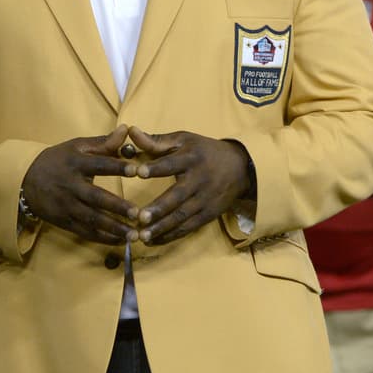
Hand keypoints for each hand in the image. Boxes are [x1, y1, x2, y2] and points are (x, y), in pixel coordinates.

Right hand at [20, 125, 138, 243]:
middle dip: (117, 206)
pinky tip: (121, 241)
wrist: (23, 180)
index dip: (117, 167)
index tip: (136, 170)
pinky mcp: (64, 221)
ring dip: (113, 228)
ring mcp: (66, 206)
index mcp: (76, 164)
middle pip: (96, 198)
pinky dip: (103, 238)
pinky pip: (85, 232)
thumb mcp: (77, 147)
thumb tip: (126, 130)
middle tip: (138, 213)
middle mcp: (71, 186)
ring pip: (92, 219)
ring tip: (134, 234)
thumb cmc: (58, 160)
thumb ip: (103, 142)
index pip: (99, 165)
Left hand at [127, 126, 252, 244]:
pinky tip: (153, 241)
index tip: (138, 172)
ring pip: (182, 216)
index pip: (172, 163)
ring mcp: (205, 199)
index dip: (155, 167)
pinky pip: (188, 227)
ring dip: (162, 227)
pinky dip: (171, 235)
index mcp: (191, 157)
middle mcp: (199, 179)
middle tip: (140, 217)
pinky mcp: (209, 214)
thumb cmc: (204, 151)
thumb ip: (156, 141)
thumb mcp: (184, 140)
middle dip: (159, 207)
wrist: (241, 167)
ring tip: (142, 236)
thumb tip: (131, 131)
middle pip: (178, 195)